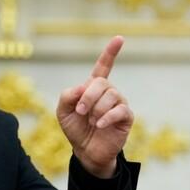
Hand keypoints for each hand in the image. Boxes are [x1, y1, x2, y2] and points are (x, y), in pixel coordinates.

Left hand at [56, 36, 133, 177]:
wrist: (85, 151)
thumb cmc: (75, 128)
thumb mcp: (63, 110)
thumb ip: (68, 95)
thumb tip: (83, 87)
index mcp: (94, 88)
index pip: (104, 66)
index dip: (110, 52)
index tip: (119, 38)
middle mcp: (109, 92)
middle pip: (102, 83)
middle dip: (88, 97)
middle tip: (80, 111)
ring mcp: (119, 103)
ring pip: (111, 95)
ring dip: (96, 109)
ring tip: (91, 121)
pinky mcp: (126, 117)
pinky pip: (119, 110)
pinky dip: (106, 117)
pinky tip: (99, 124)